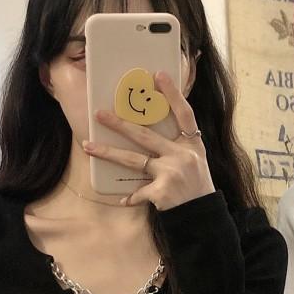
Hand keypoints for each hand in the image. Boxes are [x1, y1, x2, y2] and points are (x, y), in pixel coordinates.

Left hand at [85, 73, 214, 207]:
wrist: (204, 218)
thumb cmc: (197, 187)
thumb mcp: (196, 160)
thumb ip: (179, 145)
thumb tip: (151, 130)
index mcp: (192, 144)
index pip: (184, 114)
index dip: (172, 94)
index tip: (158, 75)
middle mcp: (182, 154)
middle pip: (146, 135)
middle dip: (120, 124)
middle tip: (99, 113)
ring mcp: (171, 172)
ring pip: (133, 160)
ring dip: (108, 153)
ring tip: (88, 146)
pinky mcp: (161, 192)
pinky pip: (139, 192)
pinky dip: (131, 197)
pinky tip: (122, 200)